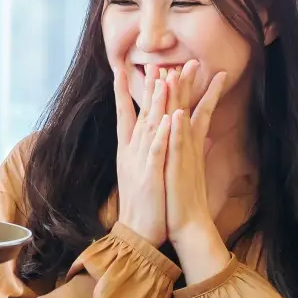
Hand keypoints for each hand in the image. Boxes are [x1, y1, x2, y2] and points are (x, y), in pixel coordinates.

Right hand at [114, 64, 171, 244]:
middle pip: (141, 114)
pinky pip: (157, 151)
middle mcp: (133, 153)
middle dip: (149, 89)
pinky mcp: (150, 176)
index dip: (126, 93)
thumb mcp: (151, 174)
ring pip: (149, 127)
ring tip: (163, 80)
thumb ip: (160, 153)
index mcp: (133, 151)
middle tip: (154, 63)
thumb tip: (173, 139)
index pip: (128, 116)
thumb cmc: (148, 205)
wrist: (139, 234)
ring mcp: (140, 163)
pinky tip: (169, 118)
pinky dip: (162, 134)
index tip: (125, 71)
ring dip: (156, 103)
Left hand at [165, 71, 228, 275]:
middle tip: (193, 60)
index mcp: (190, 145)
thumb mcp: (194, 170)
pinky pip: (177, 147)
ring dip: (181, 99)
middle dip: (191, 85)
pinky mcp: (178, 169)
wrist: (189, 226)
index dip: (200, 90)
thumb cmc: (187, 199)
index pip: (197, 111)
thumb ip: (202, 151)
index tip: (205, 69)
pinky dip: (177, 130)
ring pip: (183, 121)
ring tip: (180, 75)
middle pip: (190, 109)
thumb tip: (209, 138)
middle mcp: (188, 147)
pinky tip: (177, 114)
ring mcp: (184, 157)